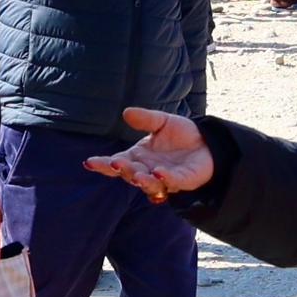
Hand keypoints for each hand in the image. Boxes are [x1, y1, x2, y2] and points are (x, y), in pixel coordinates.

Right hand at [87, 107, 216, 198]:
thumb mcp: (162, 122)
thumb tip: (126, 112)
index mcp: (137, 157)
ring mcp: (164, 179)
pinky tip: (159, 173)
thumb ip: (146, 119)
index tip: (89, 162)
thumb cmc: (181, 134)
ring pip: (148, 184)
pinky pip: (172, 183)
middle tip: (115, 164)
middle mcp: (147, 170)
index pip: (116, 163)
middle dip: (122, 171)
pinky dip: (166, 179)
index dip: (103, 164)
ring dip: (141, 180)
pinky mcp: (183, 181)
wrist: (208, 142)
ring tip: (137, 174)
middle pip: (129, 175)